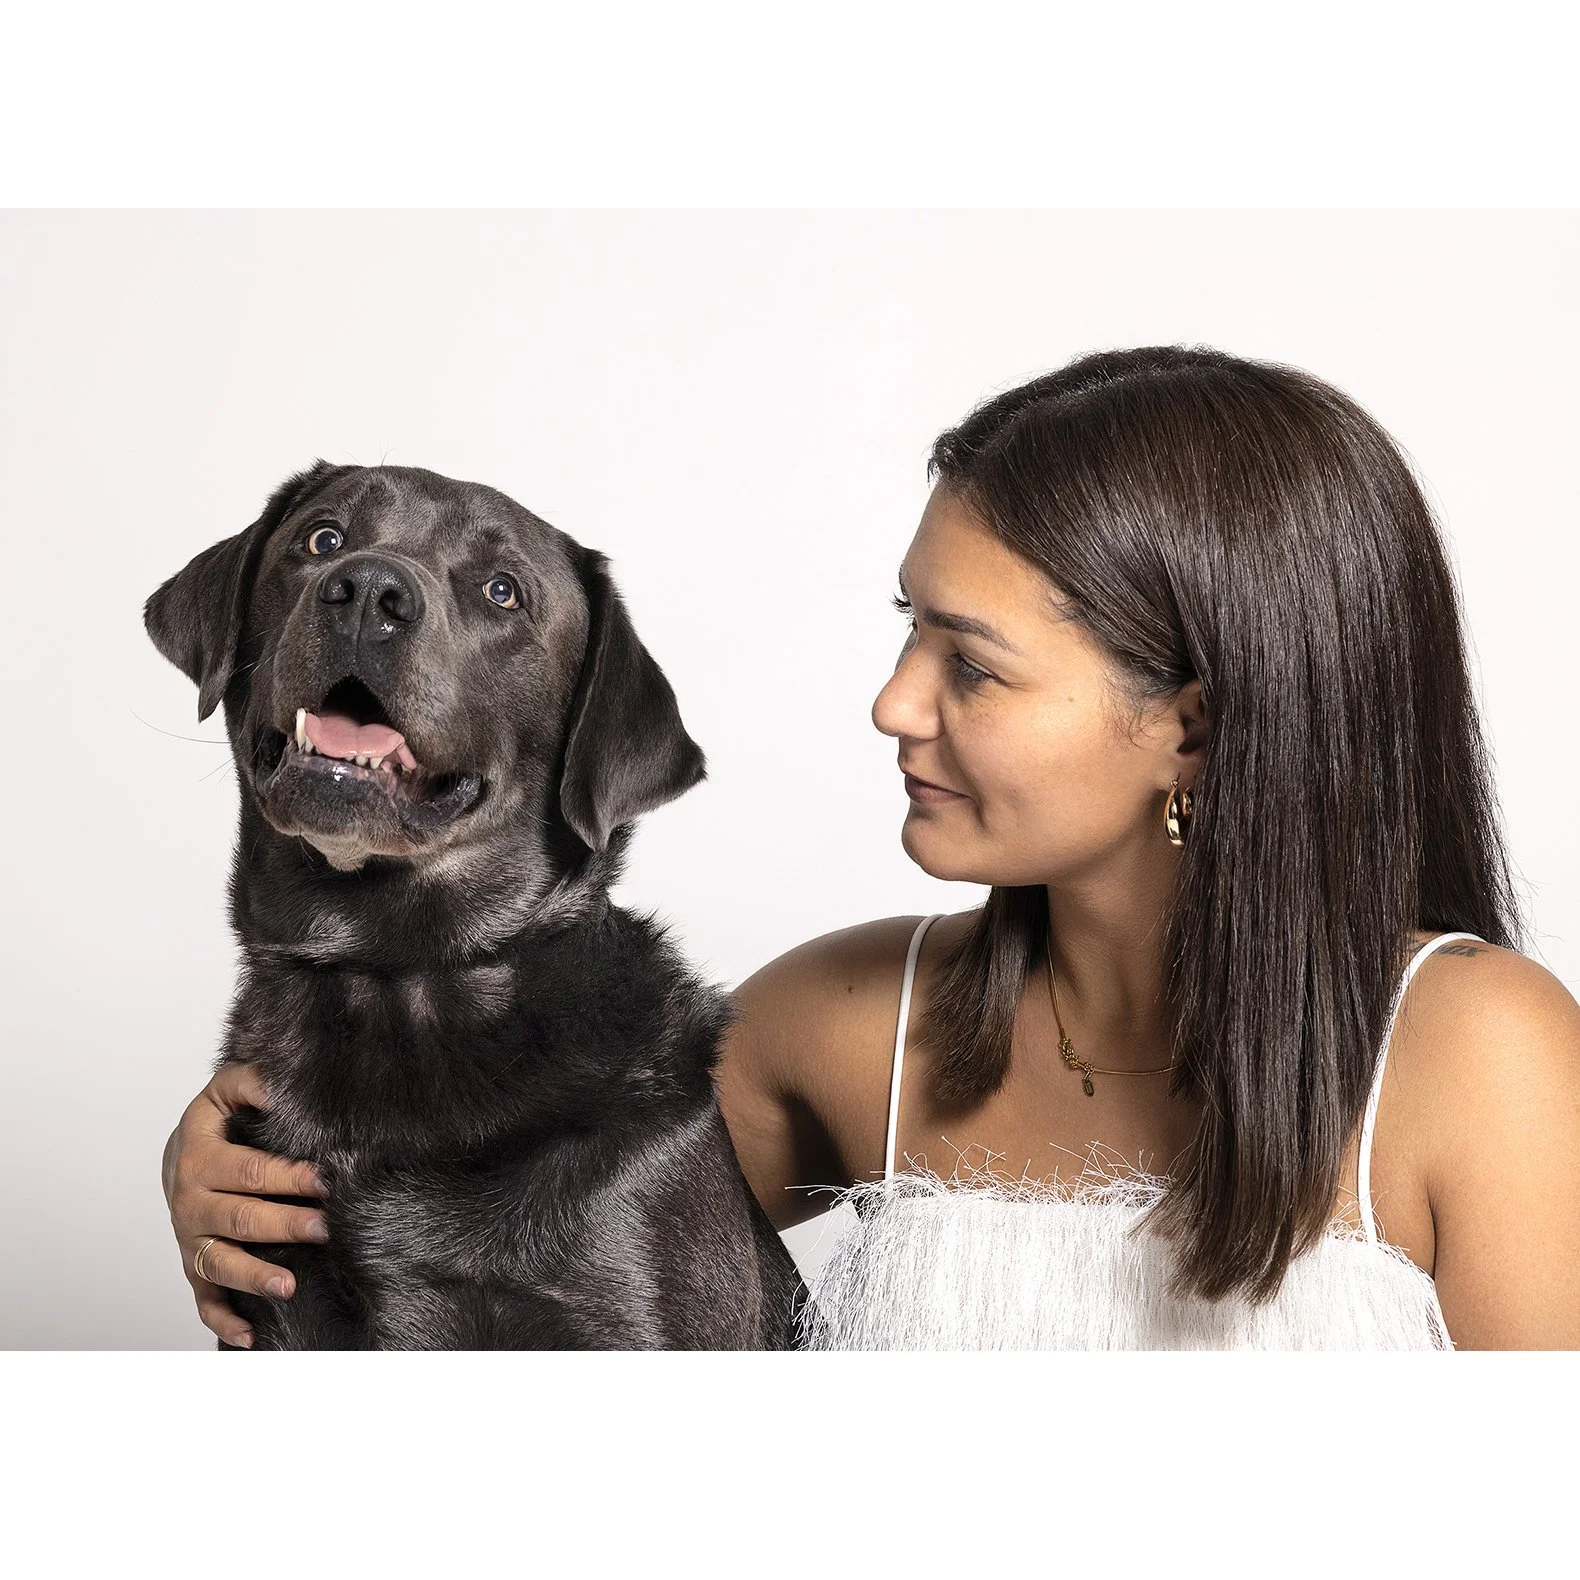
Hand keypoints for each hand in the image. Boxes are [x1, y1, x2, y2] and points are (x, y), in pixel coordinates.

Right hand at [162, 1062, 327, 1347]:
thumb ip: (248, 1082)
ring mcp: (192, 1239)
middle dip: (284, 1225)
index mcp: (200, 1159)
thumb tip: (277, 1086)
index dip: (287, 1176)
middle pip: (240, 1218)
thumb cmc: (214, 1124)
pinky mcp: (194, 1268)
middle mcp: (191, 1203)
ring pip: (220, 1263)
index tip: (325, 1180)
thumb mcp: (223, 1092)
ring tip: (289, 1286)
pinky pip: (204, 1300)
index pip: (248, 1171)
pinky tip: (251, 1336)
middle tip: (325, 1229)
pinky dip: (224, 1320)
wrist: (176, 1155)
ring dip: (254, 1276)